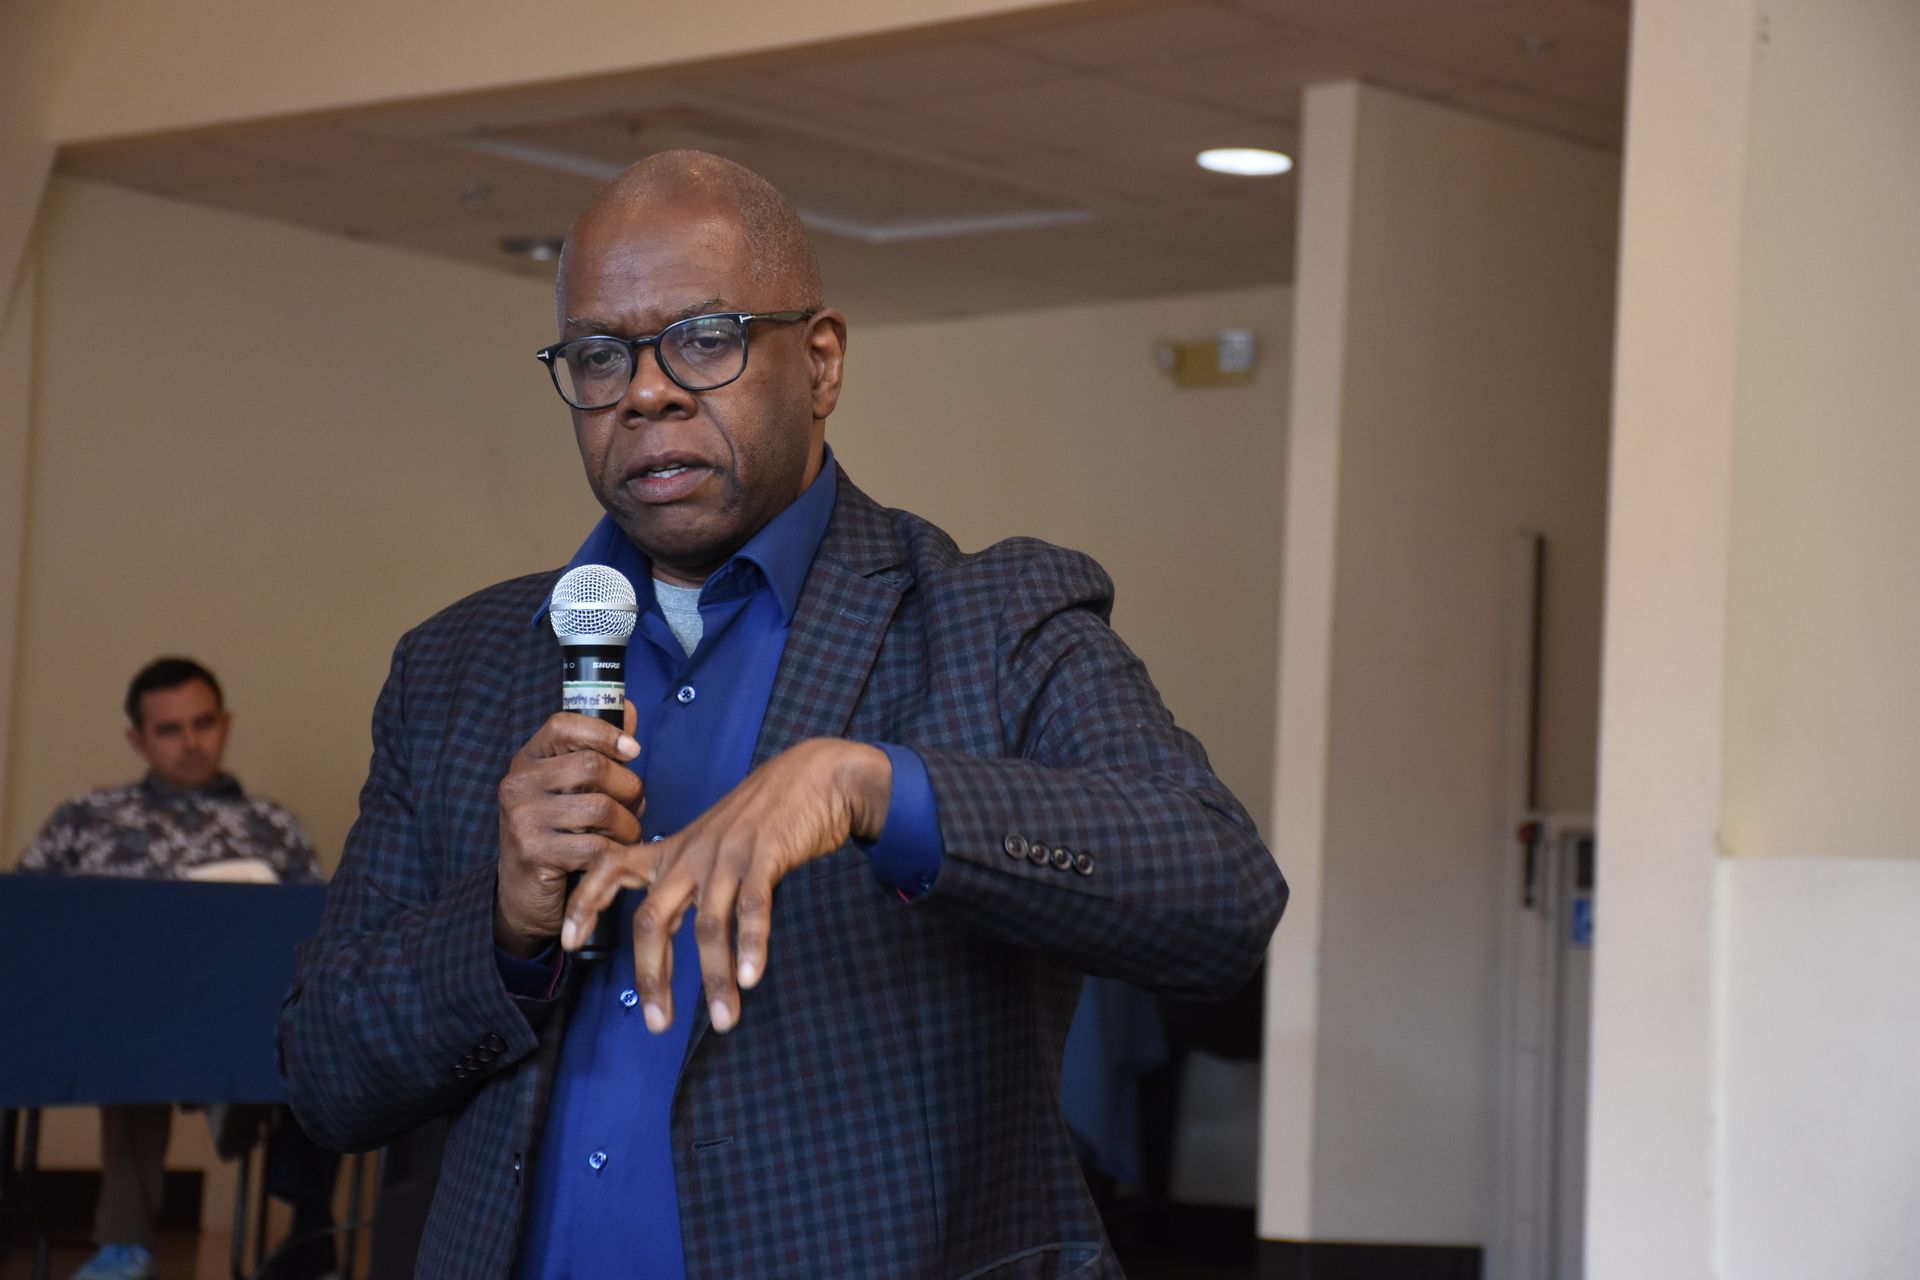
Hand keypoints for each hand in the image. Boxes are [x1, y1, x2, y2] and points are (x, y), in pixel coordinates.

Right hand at [494, 702, 643, 957]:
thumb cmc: (558, 834)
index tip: (633, 750)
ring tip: (626, 833)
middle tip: (635, 807)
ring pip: (601, 808)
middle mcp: (517, 784)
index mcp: (528, 760)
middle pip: (593, 766)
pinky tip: (612, 855)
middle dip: (629, 789)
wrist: (525, 894)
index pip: (563, 724)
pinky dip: (615, 851)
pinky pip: (596, 846)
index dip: (605, 731)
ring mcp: (522, 818)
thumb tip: (631, 708)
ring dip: (628, 825)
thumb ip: (601, 750)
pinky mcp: (533, 852)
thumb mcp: (573, 788)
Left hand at [561, 738, 890, 1032]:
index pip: (609, 870)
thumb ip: (695, 882)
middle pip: (652, 919)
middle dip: (652, 976)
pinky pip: (752, 909)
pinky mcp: (766, 855)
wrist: (817, 777)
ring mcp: (727, 855)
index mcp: (673, 851)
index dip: (585, 904)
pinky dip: (751, 946)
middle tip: (657, 1023)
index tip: (568, 943)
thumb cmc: (767, 816)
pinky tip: (752, 978)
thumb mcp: (716, 843)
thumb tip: (681, 931)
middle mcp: (692, 855)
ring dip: (714, 978)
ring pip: (707, 925)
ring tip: (725, 1020)